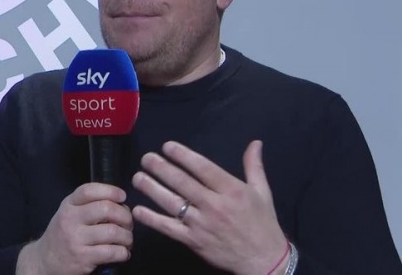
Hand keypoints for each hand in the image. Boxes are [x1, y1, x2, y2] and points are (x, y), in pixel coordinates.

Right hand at [16, 183, 132, 274]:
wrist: (44, 261)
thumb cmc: (63, 233)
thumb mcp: (69, 212)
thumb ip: (89, 205)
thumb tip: (121, 206)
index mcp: (69, 204)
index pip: (89, 190)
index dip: (110, 191)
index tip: (122, 197)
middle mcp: (70, 219)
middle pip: (106, 209)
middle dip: (125, 216)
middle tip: (128, 223)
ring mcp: (76, 238)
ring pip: (113, 232)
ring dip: (127, 236)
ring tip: (127, 240)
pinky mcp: (82, 257)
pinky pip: (112, 252)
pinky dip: (123, 252)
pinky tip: (123, 253)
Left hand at [131, 140, 288, 274]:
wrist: (263, 260)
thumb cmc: (262, 223)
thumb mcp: (262, 192)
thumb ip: (254, 166)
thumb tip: (255, 142)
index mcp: (232, 190)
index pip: (203, 168)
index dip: (183, 156)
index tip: (167, 146)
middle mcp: (215, 205)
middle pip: (183, 183)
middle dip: (161, 168)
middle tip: (146, 158)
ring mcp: (202, 224)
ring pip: (172, 203)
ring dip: (152, 189)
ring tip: (137, 177)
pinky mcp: (193, 241)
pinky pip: (169, 228)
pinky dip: (152, 219)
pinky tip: (137, 210)